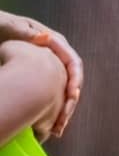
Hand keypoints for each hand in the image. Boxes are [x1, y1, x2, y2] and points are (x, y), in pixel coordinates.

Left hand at [0, 11, 82, 136]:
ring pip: (62, 91)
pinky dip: (52, 112)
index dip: (75, 80)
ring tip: (57, 129)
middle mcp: (56, 56)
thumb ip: (27, 32)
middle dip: (69, 102)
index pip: (73, 63)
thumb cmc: (1, 27)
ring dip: (62, 111)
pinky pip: (52, 96)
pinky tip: (48, 127)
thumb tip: (46, 38)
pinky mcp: (41, 78)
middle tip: (63, 121)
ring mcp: (50, 67)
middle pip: (71, 80)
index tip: (72, 96)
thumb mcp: (11, 27)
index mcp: (54, 42)